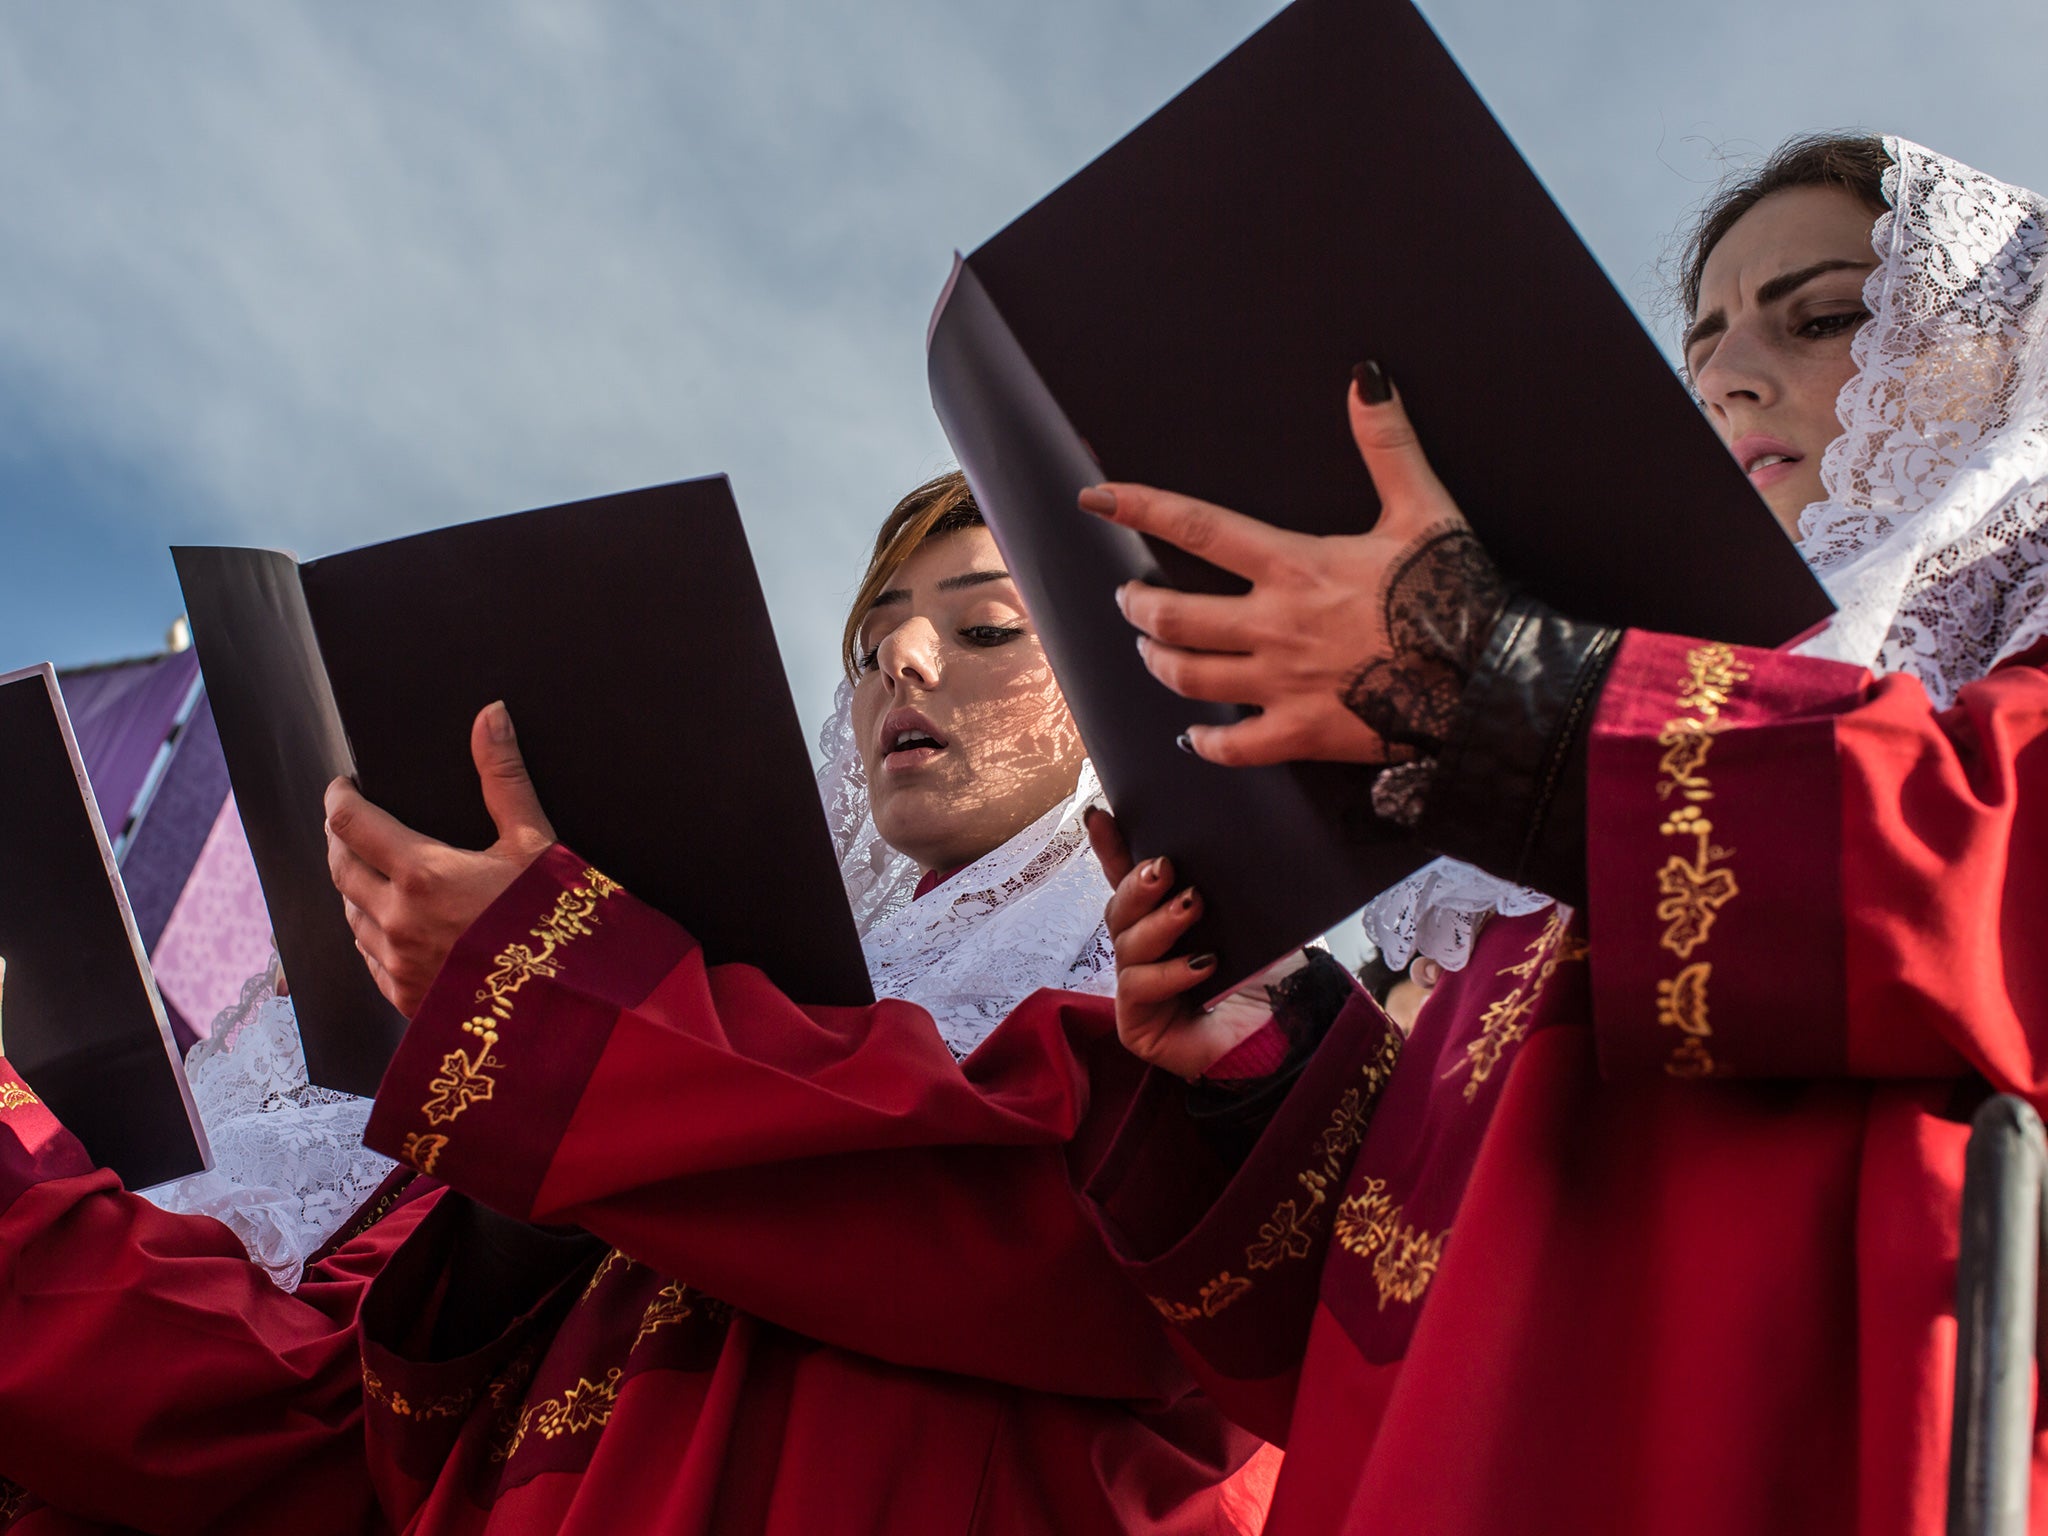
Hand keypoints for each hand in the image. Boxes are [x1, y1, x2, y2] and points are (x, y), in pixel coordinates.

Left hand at [325, 701, 556, 1016]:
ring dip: (353, 887)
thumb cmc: (557, 922)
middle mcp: (397, 920)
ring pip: (349, 914)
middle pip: (339, 867)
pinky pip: (367, 958)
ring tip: (371, 872)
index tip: (343, 786)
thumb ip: (504, 778)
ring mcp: (397, 964)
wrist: (571, 1007)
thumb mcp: (535, 843)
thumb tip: (490, 716)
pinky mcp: (404, 998)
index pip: (351, 823)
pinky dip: (371, 933)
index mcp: (424, 874)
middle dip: (339, 838)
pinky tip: (392, 925)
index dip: (339, 797)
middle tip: (351, 823)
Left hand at [1079, 365, 1503, 768]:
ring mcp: (1281, 685)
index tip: (1096, 499)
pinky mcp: (1301, 734)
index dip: (1138, 507)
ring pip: (1187, 678)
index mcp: (1293, 566)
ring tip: (1151, 651)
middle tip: (1131, 598)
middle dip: (1138, 606)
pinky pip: (1231, 748)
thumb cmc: (1455, 593)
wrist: (1487, 682)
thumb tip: (1366, 377)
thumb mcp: (1423, 509)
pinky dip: (1204, 744)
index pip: (1196, 527)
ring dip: (1158, 663)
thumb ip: (1386, 443)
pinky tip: (1193, 737)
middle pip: (1171, 616)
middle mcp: (1273, 626)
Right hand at [1084, 808, 1275, 1079]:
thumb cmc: (1270, 981)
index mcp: (1166, 920)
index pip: (1129, 878)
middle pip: (1120, 907)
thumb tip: (1231, 840)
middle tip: (1166, 868)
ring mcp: (1137, 986)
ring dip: (1160, 922)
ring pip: (1127, 943)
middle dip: (1138, 884)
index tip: (1100, 815)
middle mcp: (1146, 951)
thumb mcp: (1253, 921)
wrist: (1287, 1039)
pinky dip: (1170, 972)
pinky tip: (1203, 965)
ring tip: (1193, 906)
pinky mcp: (1137, 1022)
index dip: (1111, 848)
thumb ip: (1231, 888)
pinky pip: (1138, 986)